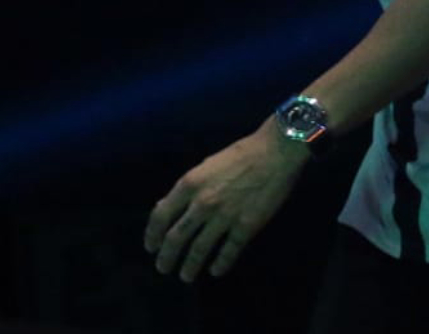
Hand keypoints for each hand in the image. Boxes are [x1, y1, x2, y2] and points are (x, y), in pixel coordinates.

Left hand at [143, 120, 304, 280]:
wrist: (276, 151)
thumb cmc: (240, 154)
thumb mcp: (205, 166)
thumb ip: (186, 188)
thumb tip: (165, 206)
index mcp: (189, 185)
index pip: (161, 216)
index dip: (152, 235)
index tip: (151, 247)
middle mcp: (202, 203)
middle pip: (176, 238)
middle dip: (167, 257)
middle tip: (164, 268)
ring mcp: (224, 216)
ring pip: (199, 249)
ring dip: (190, 266)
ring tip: (186, 276)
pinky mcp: (246, 226)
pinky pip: (229, 251)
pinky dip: (221, 264)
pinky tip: (216, 271)